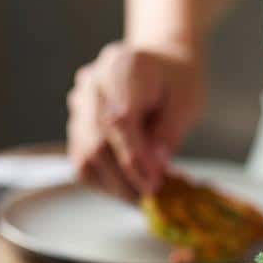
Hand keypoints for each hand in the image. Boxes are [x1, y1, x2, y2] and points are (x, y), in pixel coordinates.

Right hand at [66, 42, 204, 200]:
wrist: (160, 65)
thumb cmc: (177, 81)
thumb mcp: (186, 101)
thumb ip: (168, 133)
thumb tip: (152, 169)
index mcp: (121, 66)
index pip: (119, 120)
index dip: (134, 159)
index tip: (153, 185)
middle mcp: (92, 83)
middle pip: (96, 141)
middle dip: (124, 179)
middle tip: (150, 198)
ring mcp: (80, 103)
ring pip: (85, 155)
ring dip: (113, 184)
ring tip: (140, 196)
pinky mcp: (76, 123)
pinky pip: (82, 160)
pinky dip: (104, 180)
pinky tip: (126, 186)